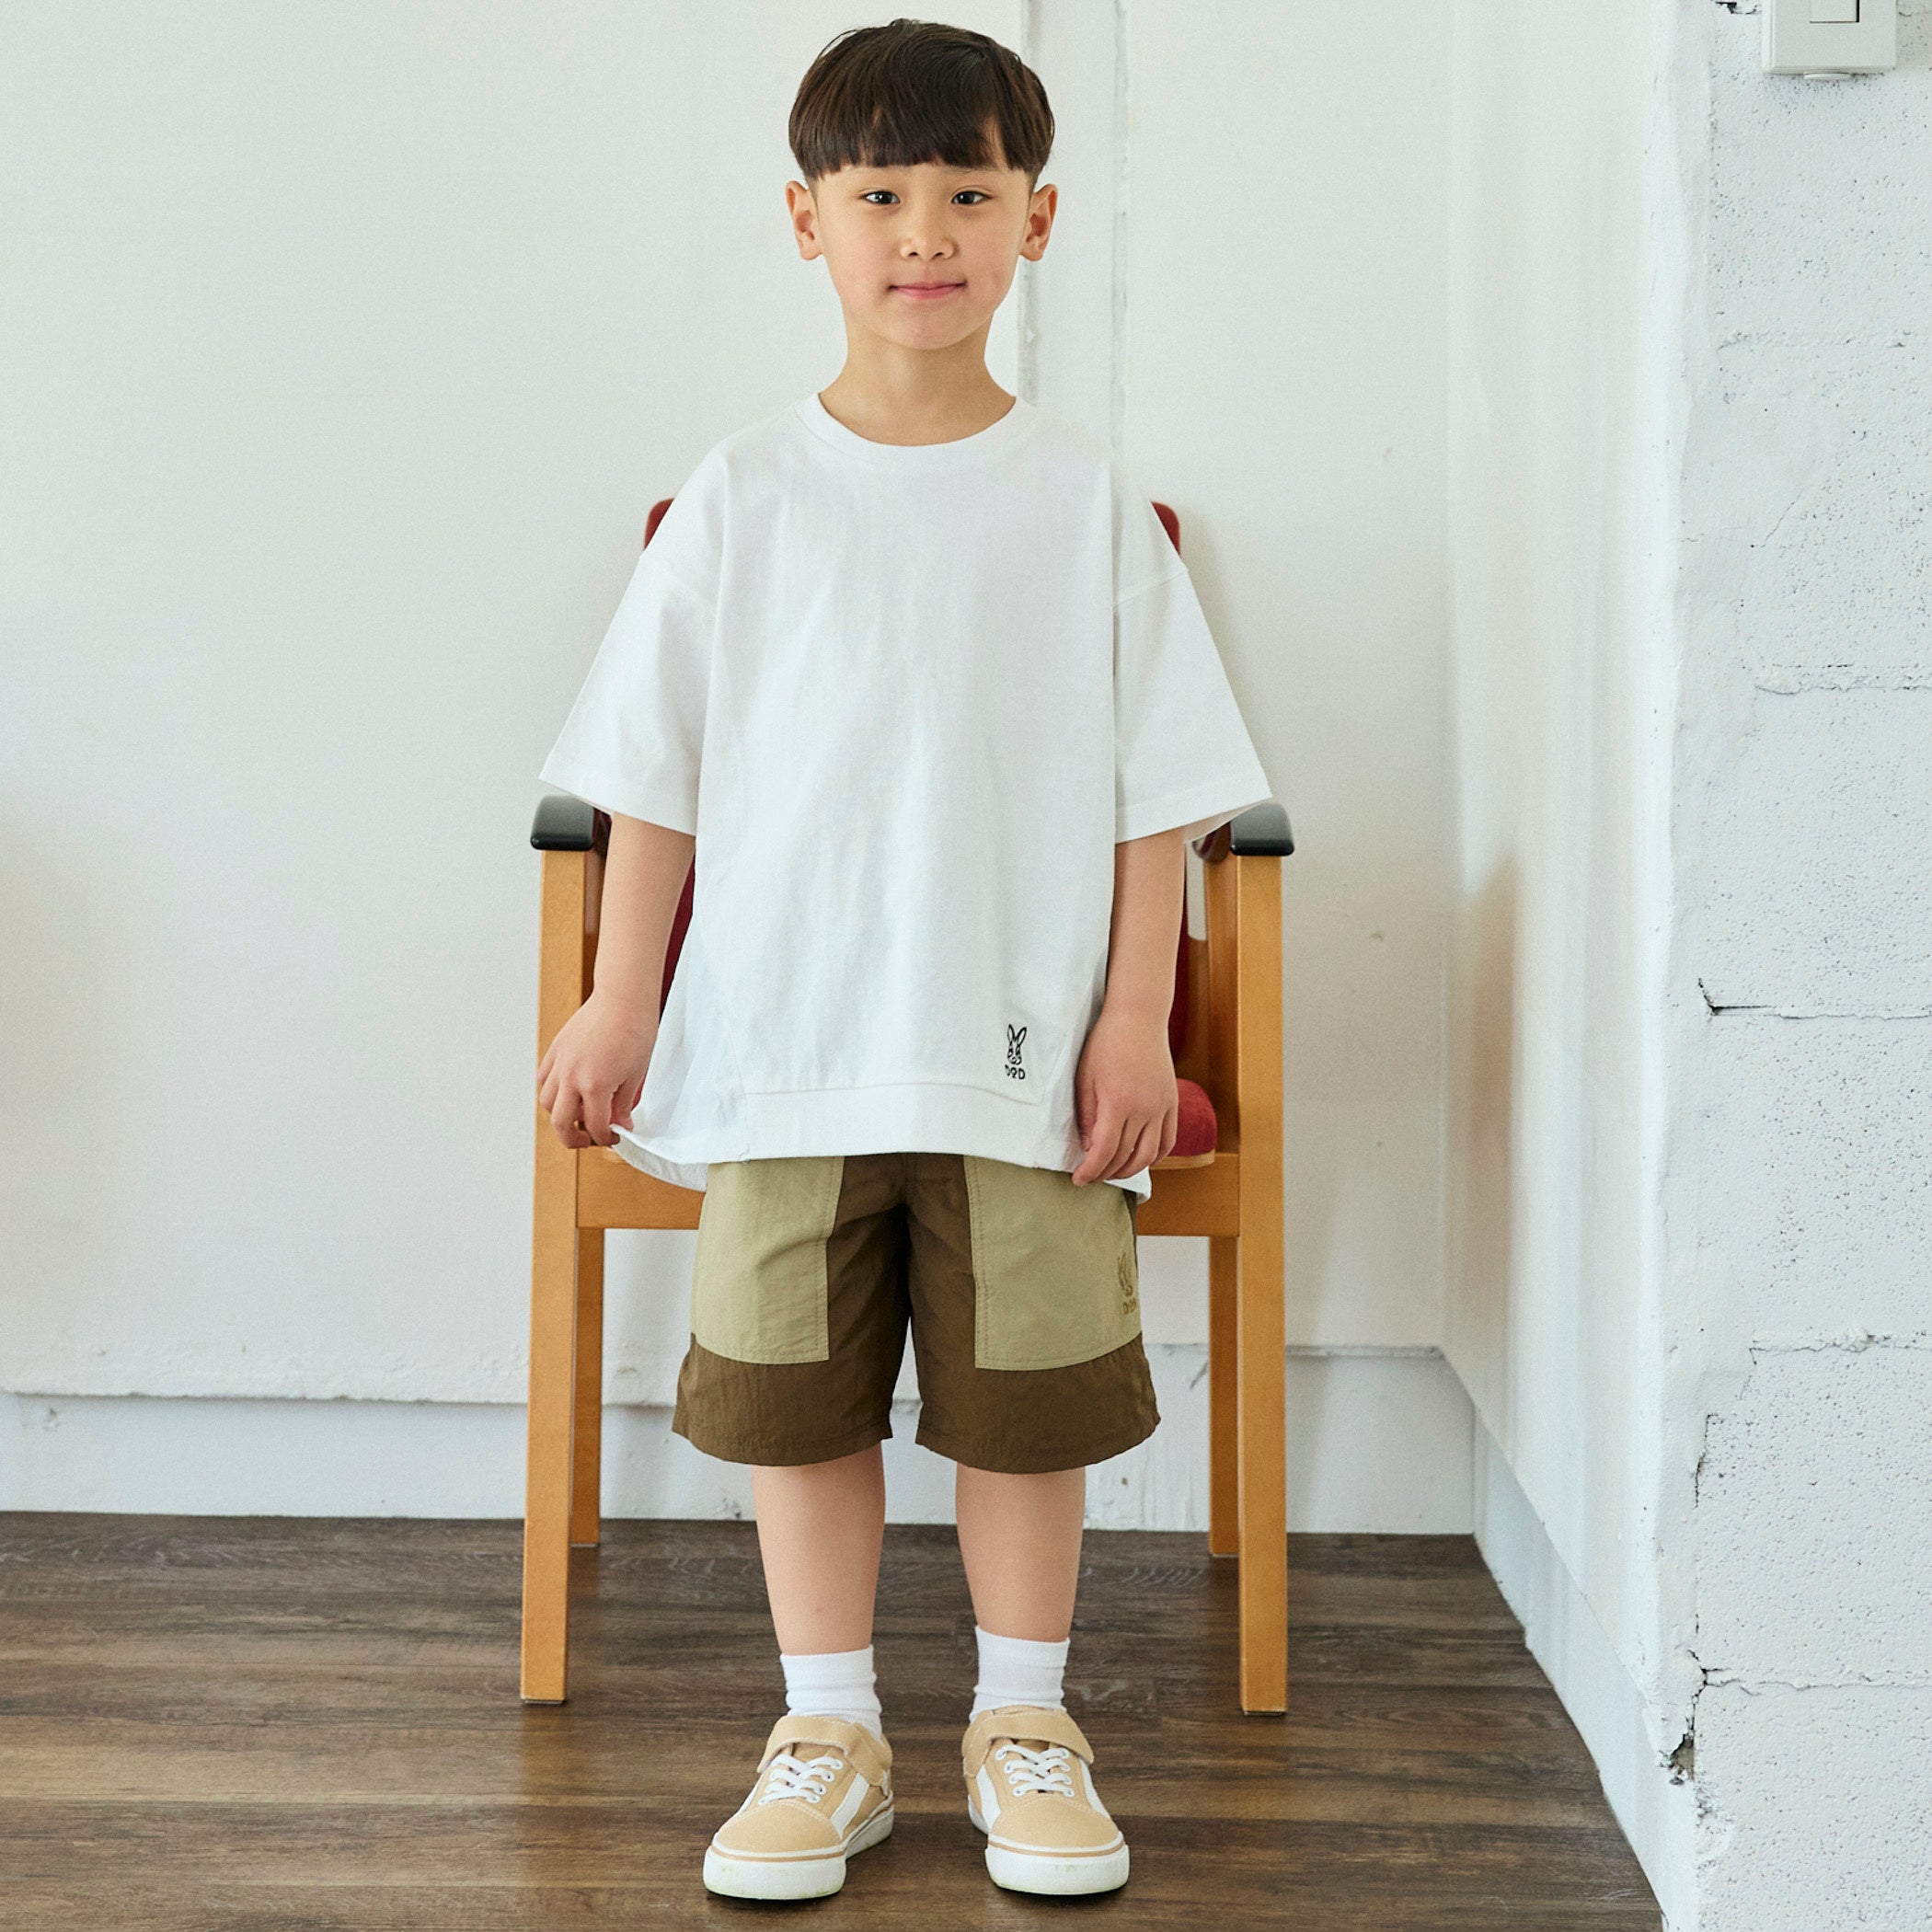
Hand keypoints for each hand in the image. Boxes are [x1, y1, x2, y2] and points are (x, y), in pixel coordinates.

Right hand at [536, 991, 657, 1149]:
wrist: (623, 997)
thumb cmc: (636, 1030)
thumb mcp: (636, 1074)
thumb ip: (624, 1103)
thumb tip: (620, 1124)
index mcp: (595, 1085)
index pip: (595, 1126)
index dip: (605, 1138)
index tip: (614, 1137)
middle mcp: (572, 1076)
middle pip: (561, 1123)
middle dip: (574, 1139)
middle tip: (588, 1140)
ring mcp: (560, 1062)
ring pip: (548, 1102)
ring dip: (561, 1115)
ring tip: (579, 1114)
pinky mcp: (556, 1049)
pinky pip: (544, 1079)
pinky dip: (552, 1091)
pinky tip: (568, 1091)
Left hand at [1070, 1006, 1177, 1184]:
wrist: (1138, 1017)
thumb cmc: (1106, 1042)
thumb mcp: (1085, 1077)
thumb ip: (1087, 1114)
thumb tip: (1088, 1146)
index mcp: (1118, 1103)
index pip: (1104, 1151)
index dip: (1091, 1171)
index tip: (1079, 1179)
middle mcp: (1144, 1109)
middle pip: (1126, 1157)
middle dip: (1106, 1173)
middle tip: (1092, 1177)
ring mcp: (1162, 1107)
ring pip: (1150, 1154)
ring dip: (1132, 1170)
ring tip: (1114, 1172)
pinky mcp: (1172, 1102)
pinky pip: (1169, 1139)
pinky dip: (1157, 1156)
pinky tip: (1142, 1159)